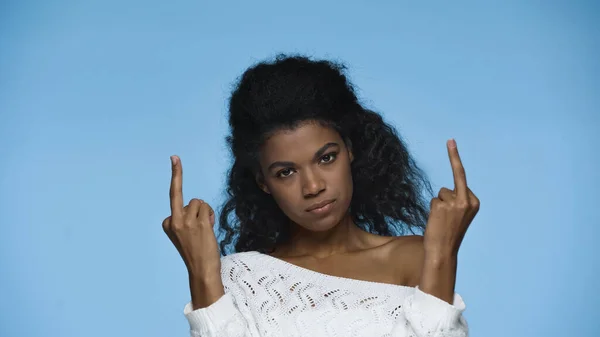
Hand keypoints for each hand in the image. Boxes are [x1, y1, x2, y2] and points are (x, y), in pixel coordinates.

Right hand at [162, 155, 220, 278]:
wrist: (201, 271)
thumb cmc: (196, 252)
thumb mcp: (184, 235)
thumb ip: (187, 218)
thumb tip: (199, 205)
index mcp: (167, 223)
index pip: (174, 198)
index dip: (177, 179)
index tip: (173, 158)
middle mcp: (173, 221)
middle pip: (185, 197)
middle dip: (176, 172)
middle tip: (174, 157)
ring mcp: (186, 222)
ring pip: (200, 203)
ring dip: (206, 213)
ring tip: (204, 230)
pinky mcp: (199, 224)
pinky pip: (207, 208)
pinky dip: (210, 216)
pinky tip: (208, 229)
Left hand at [423, 139, 479, 256]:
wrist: (444, 251)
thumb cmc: (449, 234)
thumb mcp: (458, 215)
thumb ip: (456, 201)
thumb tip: (444, 192)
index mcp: (474, 202)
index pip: (460, 176)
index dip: (454, 157)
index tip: (450, 140)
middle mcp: (467, 200)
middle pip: (448, 188)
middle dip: (444, 199)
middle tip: (445, 218)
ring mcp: (455, 202)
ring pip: (440, 194)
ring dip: (437, 207)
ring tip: (442, 223)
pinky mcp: (442, 206)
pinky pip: (433, 201)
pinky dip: (432, 211)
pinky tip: (437, 222)